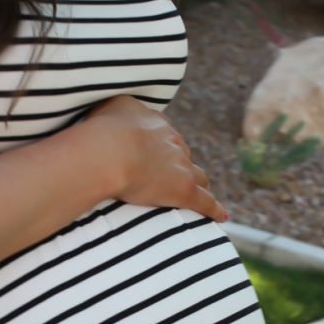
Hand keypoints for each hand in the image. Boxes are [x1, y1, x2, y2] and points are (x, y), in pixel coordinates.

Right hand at [84, 96, 226, 223]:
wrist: (112, 151)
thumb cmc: (104, 130)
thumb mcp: (110, 107)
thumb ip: (121, 109)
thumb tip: (121, 114)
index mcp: (156, 124)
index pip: (164, 136)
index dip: (162, 146)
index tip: (157, 153)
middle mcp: (173, 142)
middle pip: (182, 155)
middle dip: (180, 164)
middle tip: (172, 176)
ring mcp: (181, 166)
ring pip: (198, 176)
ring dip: (200, 183)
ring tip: (201, 193)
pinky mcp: (184, 190)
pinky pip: (205, 202)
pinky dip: (213, 209)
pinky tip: (220, 216)